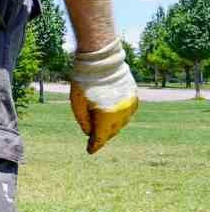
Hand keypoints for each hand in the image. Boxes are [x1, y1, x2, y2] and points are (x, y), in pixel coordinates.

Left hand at [68, 38, 138, 153]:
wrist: (101, 61)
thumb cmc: (85, 82)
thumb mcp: (77, 103)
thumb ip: (83, 122)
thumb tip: (90, 133)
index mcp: (106, 115)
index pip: (100, 137)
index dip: (94, 146)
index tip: (90, 151)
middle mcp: (121, 112)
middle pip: (111, 132)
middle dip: (101, 136)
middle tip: (92, 140)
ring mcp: (130, 104)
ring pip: (121, 123)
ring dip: (111, 127)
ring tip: (101, 127)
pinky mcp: (134, 97)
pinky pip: (127, 113)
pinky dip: (119, 117)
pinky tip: (112, 116)